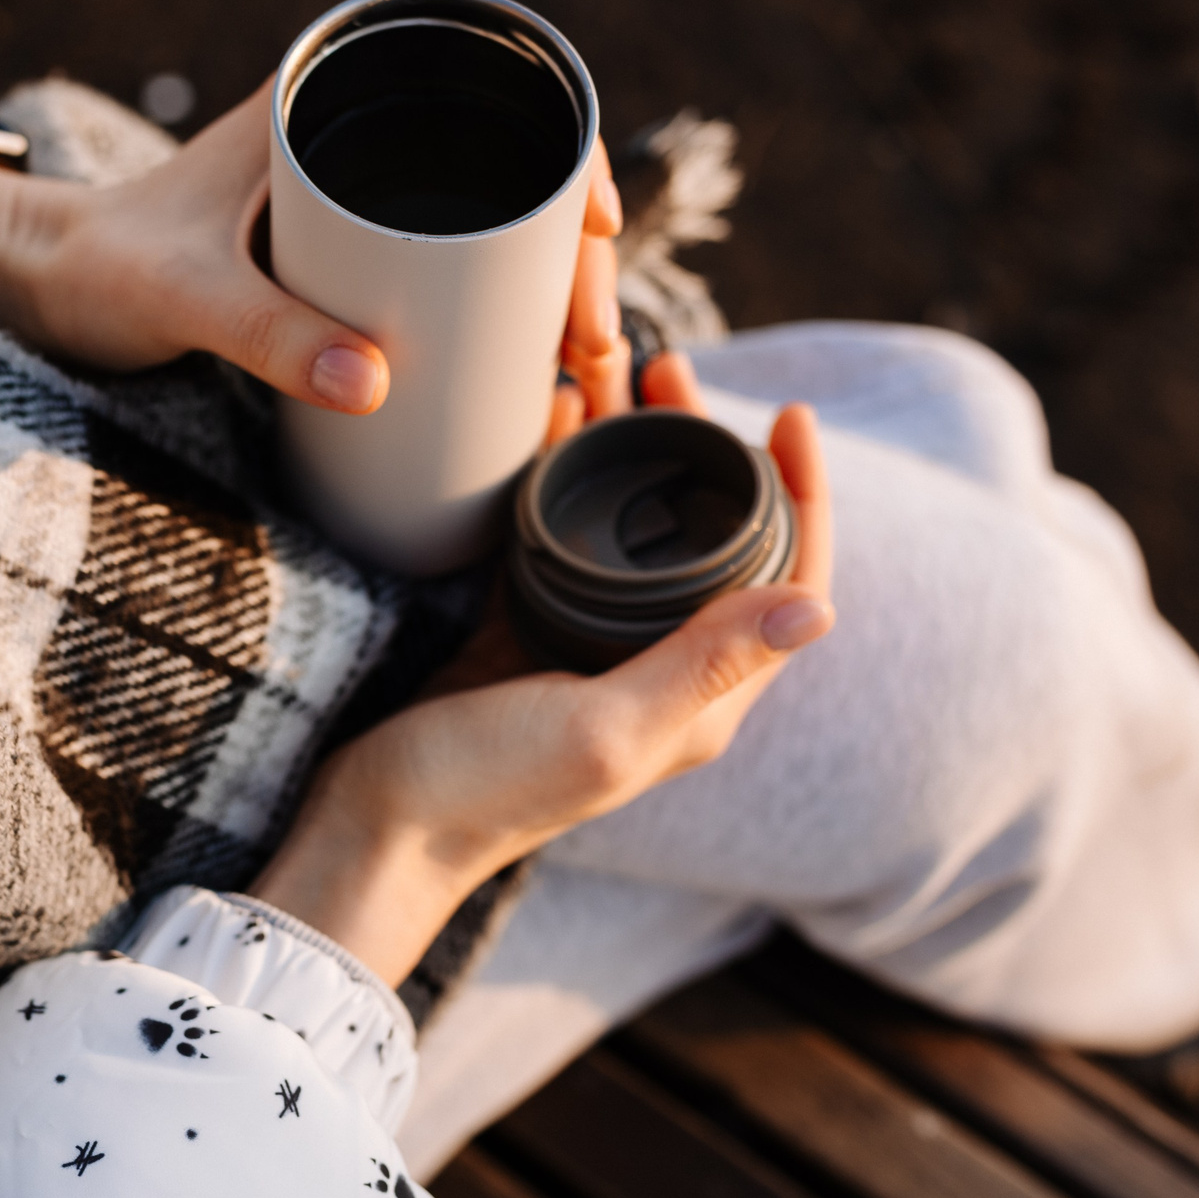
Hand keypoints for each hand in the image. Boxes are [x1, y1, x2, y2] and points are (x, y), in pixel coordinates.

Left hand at [0, 83, 631, 417]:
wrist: (38, 284)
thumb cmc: (100, 263)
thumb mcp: (182, 297)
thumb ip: (267, 334)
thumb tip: (376, 387)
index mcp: (326, 99)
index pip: (486, 84)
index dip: (567, 143)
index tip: (599, 222)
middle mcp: (353, 137)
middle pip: (510, 172)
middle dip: (574, 253)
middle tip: (593, 340)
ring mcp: (356, 205)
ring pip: (489, 233)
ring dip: (546, 291)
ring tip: (579, 369)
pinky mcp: (344, 264)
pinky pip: (447, 277)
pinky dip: (497, 317)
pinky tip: (530, 372)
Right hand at [249, 403, 834, 984]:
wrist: (375, 828)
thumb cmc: (488, 790)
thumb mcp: (604, 728)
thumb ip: (702, 666)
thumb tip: (822, 609)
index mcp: (703, 699)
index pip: (788, 584)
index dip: (804, 498)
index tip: (789, 416)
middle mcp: (661, 669)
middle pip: (713, 540)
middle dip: (707, 448)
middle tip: (672, 370)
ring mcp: (593, 646)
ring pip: (637, 528)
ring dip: (632, 447)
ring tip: (612, 372)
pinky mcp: (527, 628)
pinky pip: (564, 535)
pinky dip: (562, 471)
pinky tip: (547, 418)